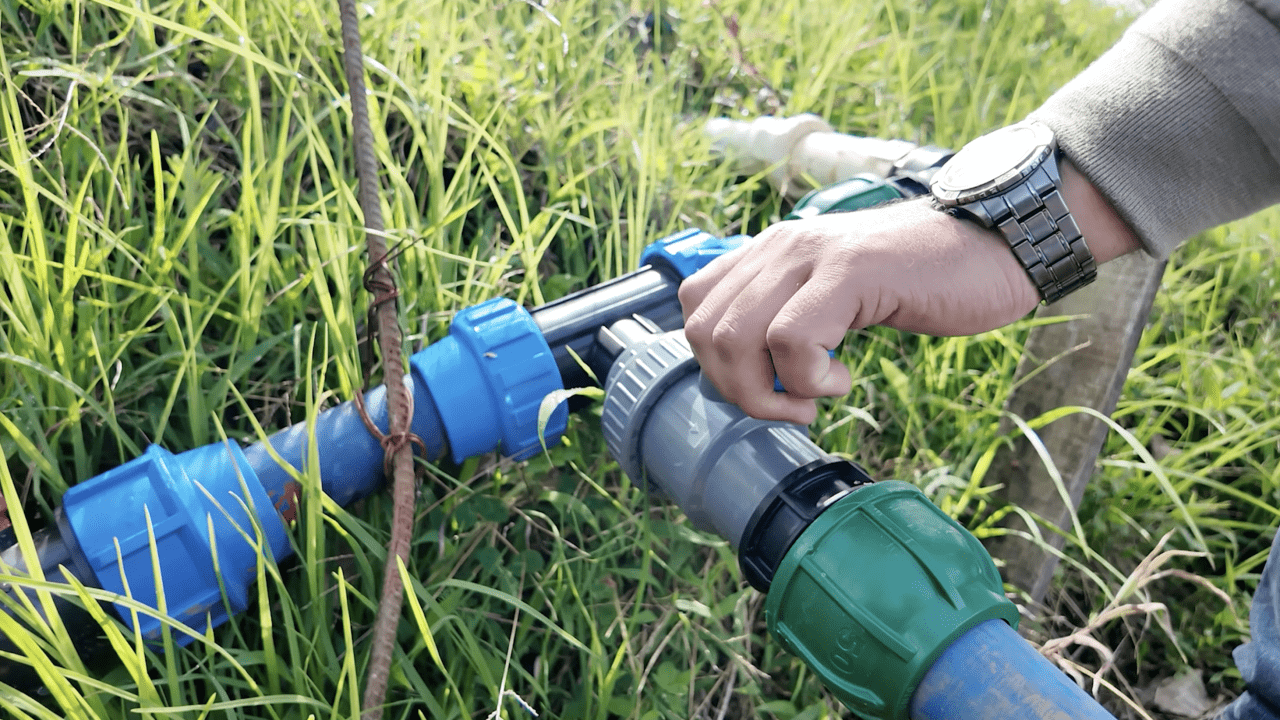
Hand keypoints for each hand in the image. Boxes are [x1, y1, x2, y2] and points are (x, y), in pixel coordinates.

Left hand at [678, 199, 1041, 423]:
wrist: (996, 245)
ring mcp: (811, 255)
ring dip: (768, 391)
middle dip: (737, 389)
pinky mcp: (849, 272)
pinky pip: (790, 340)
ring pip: (733, 337)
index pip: (694, 307)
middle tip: (792, 405)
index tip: (766, 385)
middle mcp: (780, 246)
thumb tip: (747, 376)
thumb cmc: (923, 281)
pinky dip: (809, 379)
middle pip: (702, 330)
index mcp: (771, 251)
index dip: (716, 362)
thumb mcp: (837, 296)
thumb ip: (790, 317)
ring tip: (815, 397)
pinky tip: (844, 379)